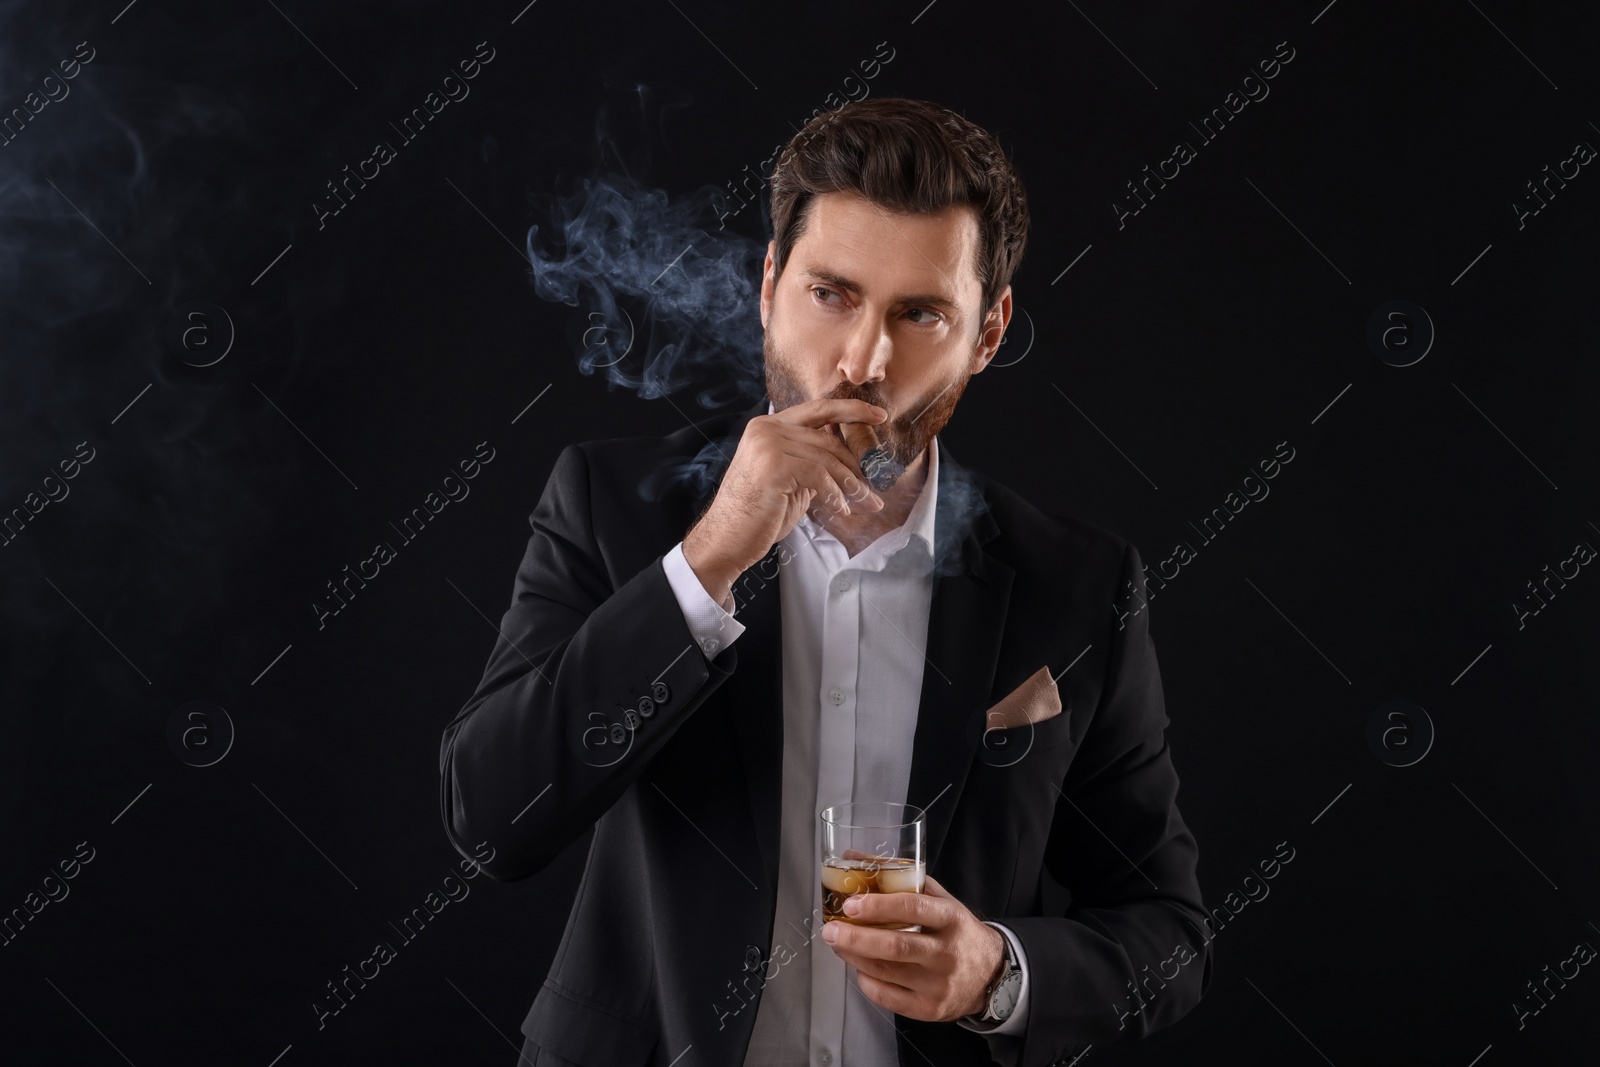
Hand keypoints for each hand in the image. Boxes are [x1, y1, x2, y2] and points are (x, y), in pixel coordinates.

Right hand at [683, 397, 885, 601]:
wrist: (725, 541)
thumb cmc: (758, 514)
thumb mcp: (790, 479)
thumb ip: (812, 460)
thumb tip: (850, 454)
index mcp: (769, 426)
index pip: (818, 409)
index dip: (852, 410)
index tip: (880, 416)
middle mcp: (766, 429)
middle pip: (828, 440)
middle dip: (857, 467)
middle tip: (875, 491)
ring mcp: (767, 445)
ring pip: (828, 460)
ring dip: (853, 486)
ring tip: (867, 504)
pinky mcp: (773, 466)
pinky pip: (820, 476)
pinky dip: (836, 495)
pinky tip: (840, 509)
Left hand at [819, 873, 1006, 1022]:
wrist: (991, 974)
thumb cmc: (956, 930)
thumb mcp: (939, 898)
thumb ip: (900, 877)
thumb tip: (853, 857)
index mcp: (951, 918)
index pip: (913, 909)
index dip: (879, 906)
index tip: (851, 904)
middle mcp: (947, 953)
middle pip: (896, 946)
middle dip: (857, 937)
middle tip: (830, 930)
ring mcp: (939, 984)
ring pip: (887, 972)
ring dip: (854, 957)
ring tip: (837, 943)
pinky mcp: (930, 1009)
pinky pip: (888, 997)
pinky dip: (866, 981)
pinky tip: (858, 968)